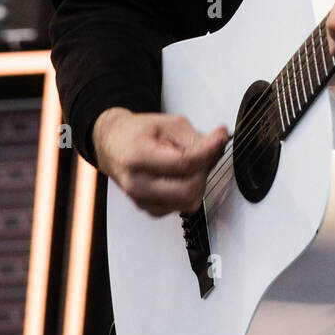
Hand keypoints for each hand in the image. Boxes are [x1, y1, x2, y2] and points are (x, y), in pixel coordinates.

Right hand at [92, 107, 228, 217]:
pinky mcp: (151, 210)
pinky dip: (190, 190)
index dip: (208, 151)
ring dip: (198, 181)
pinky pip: (183, 206)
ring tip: (190, 163)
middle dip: (204, 170)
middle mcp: (138, 184)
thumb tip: (220, 142)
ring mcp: (143, 201)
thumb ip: (195, 136)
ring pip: (189, 202)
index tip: (220, 138)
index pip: (183, 163)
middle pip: (188, 190)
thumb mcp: (168, 124)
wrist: (114, 146)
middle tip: (206, 152)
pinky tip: (182, 175)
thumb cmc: (137, 134)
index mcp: (138, 158)